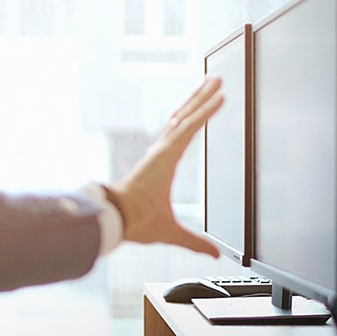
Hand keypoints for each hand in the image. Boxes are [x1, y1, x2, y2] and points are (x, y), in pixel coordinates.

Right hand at [108, 75, 223, 256]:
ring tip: (216, 81)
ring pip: (187, 116)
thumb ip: (195, 242)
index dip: (192, 118)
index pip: (180, 135)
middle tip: (213, 82)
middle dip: (198, 99)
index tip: (202, 105)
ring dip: (203, 98)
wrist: (119, 221)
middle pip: (184, 118)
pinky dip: (204, 111)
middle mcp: (161, 152)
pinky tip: (217, 98)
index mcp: (161, 165)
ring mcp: (163, 149)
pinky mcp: (166, 151)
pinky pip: (190, 126)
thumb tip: (214, 254)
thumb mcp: (173, 232)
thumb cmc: (136, 222)